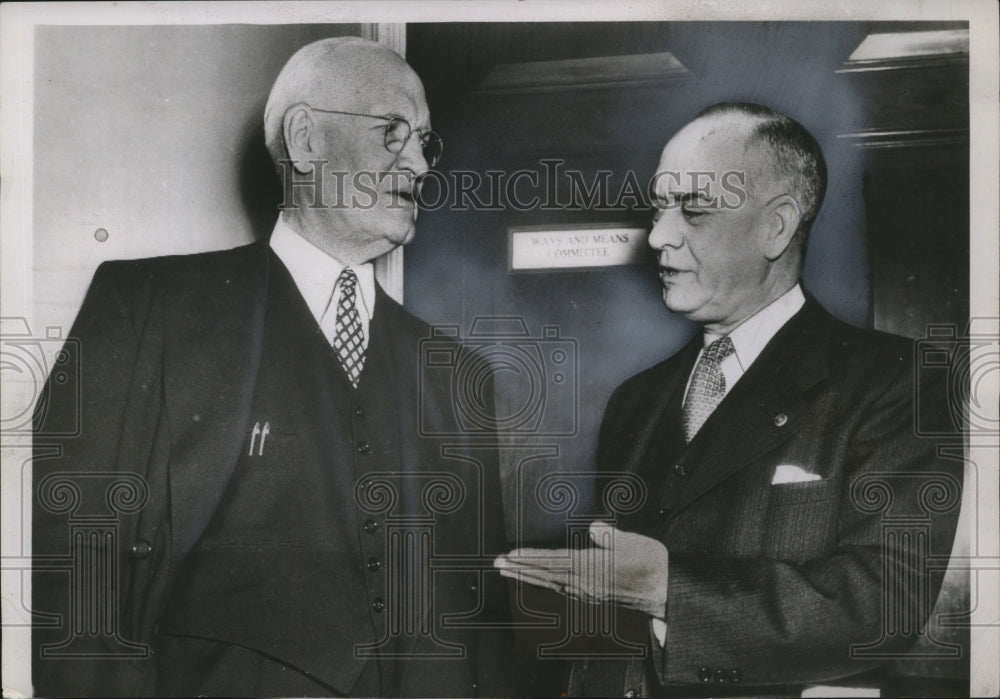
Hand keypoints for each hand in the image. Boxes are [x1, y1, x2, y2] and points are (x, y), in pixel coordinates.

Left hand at [494, 521, 668, 618]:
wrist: (667, 591)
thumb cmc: (652, 564)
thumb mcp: (632, 543)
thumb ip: (609, 536)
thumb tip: (594, 528)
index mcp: (591, 568)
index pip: (552, 561)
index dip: (529, 557)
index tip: (510, 555)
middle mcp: (584, 584)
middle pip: (545, 575)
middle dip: (519, 568)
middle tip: (497, 564)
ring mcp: (587, 592)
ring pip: (550, 584)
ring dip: (527, 576)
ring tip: (508, 571)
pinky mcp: (593, 596)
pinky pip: (561, 590)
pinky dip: (544, 584)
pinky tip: (538, 581)